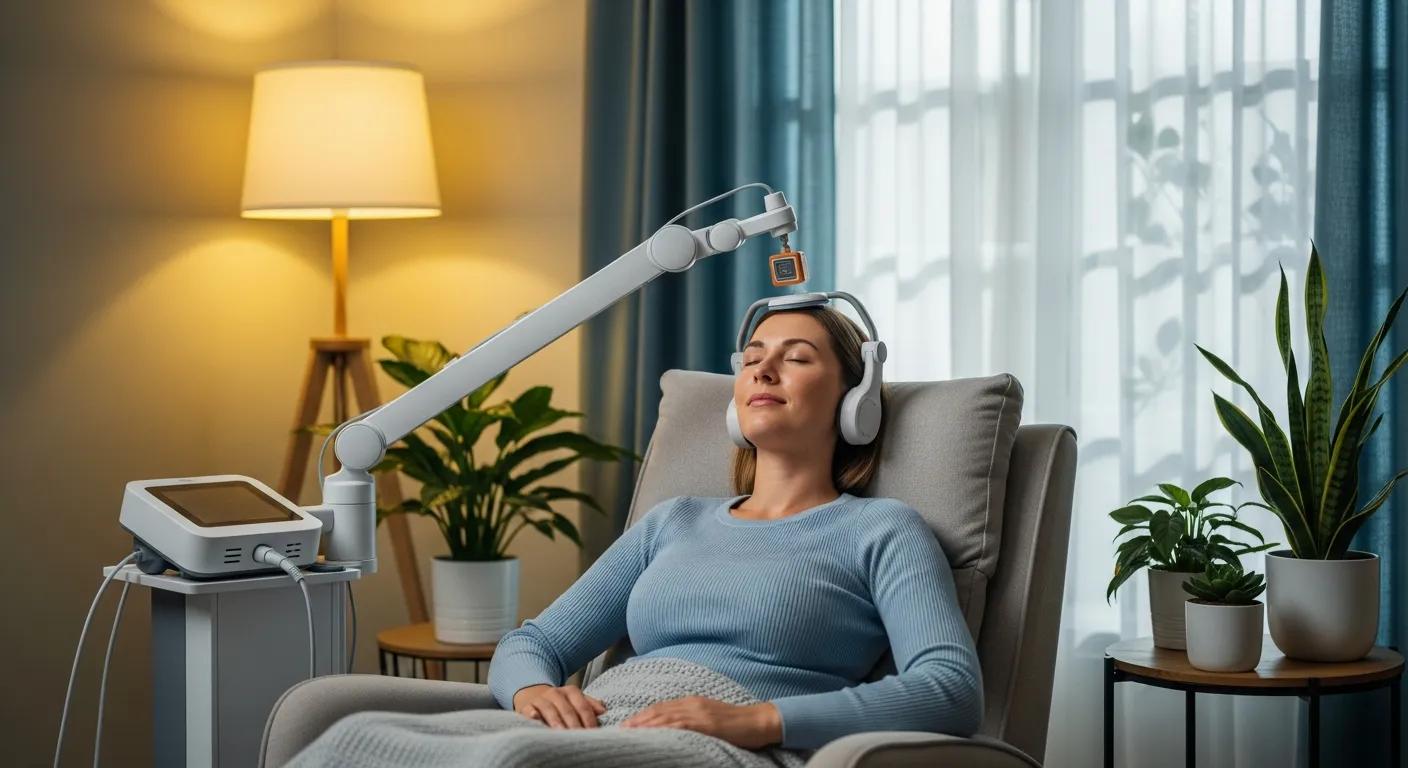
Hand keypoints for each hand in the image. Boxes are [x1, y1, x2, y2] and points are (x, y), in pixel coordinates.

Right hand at [513, 684, 605, 728]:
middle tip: (579, 735)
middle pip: (567, 709)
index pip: (583, 706)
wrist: (533, 695)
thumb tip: (603, 711)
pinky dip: (532, 713)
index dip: (589, 720)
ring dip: (556, 720)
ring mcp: (541, 699)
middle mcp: (556, 693)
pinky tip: (535, 717)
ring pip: (549, 709)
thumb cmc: (559, 703)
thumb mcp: (575, 701)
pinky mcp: (526, 706)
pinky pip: (529, 709)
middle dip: (574, 723)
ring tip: (561, 732)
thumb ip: (589, 705)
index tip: (593, 732)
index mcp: (571, 692)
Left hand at [621, 696, 781, 749]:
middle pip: (659, 710)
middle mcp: (692, 704)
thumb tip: (674, 727)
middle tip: (620, 728)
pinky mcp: (707, 724)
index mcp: (692, 702)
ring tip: (629, 732)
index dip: (643, 715)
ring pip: (666, 717)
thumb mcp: (709, 717)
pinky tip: (654, 733)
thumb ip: (692, 719)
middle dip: (638, 719)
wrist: (758, 721)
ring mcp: (700, 713)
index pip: (661, 707)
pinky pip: (682, 725)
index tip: (627, 723)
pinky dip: (665, 728)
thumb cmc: (736, 723)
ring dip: (646, 724)